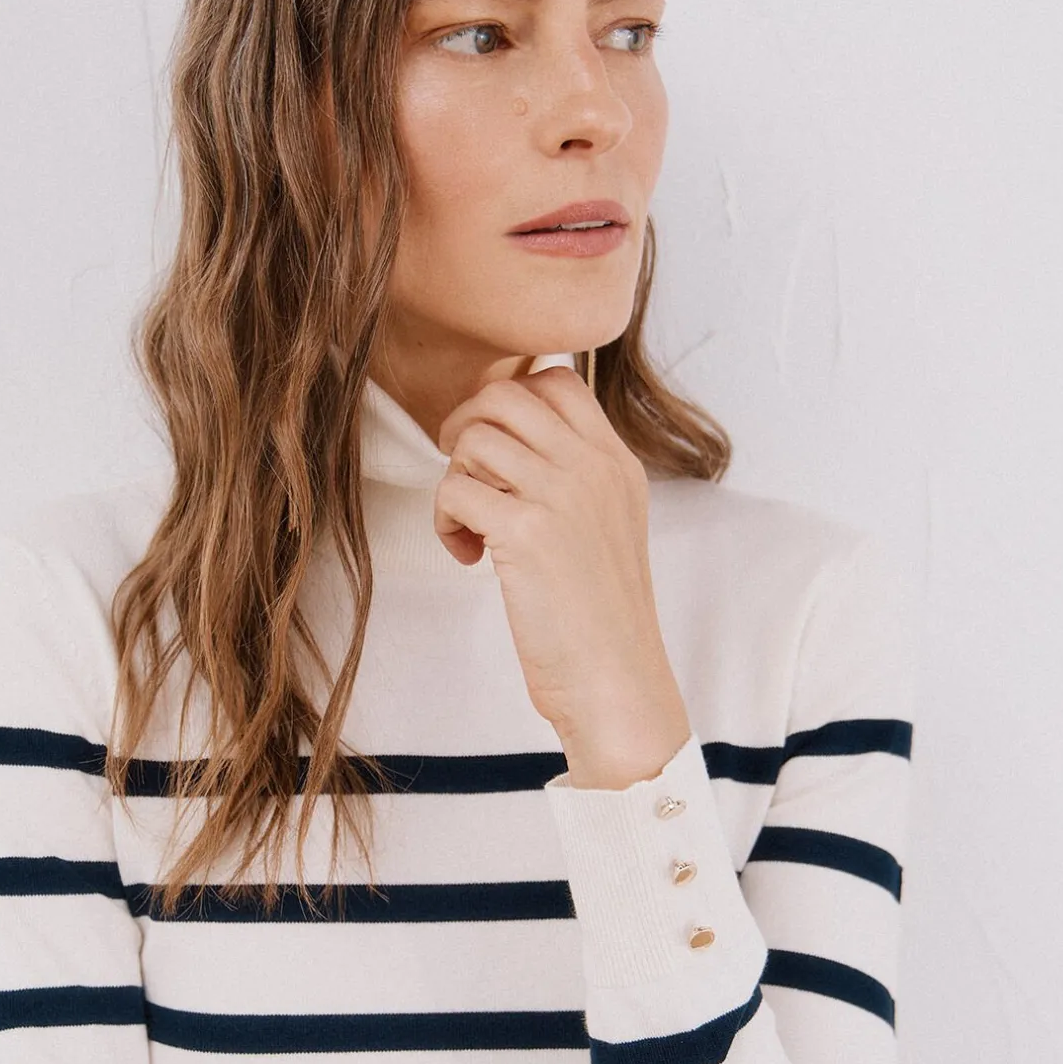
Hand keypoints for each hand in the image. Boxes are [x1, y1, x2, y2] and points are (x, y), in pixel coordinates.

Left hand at [433, 368, 689, 773]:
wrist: (616, 683)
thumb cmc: (600, 622)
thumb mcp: (607, 531)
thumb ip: (575, 482)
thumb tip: (507, 447)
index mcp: (616, 463)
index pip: (556, 379)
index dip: (508, 403)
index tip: (495, 452)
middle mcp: (593, 467)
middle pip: (506, 394)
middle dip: (466, 427)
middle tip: (465, 477)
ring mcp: (562, 494)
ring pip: (474, 437)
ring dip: (454, 479)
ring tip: (470, 528)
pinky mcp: (526, 532)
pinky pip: (454, 489)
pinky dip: (445, 522)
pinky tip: (469, 559)